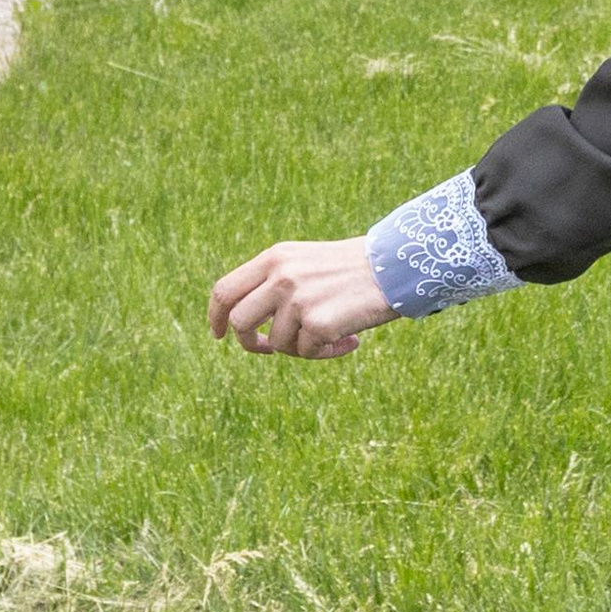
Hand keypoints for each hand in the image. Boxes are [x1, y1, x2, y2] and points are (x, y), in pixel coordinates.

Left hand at [209, 236, 393, 358]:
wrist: (394, 267)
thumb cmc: (351, 269)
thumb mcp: (304, 262)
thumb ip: (272, 282)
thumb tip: (242, 322)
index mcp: (274, 258)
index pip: (224, 290)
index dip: (216, 317)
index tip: (219, 334)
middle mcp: (280, 277)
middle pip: (240, 322)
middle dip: (252, 343)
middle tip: (268, 348)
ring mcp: (298, 300)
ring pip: (278, 343)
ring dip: (301, 347)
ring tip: (330, 334)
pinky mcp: (318, 322)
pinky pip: (308, 353)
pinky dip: (327, 353)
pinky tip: (350, 340)